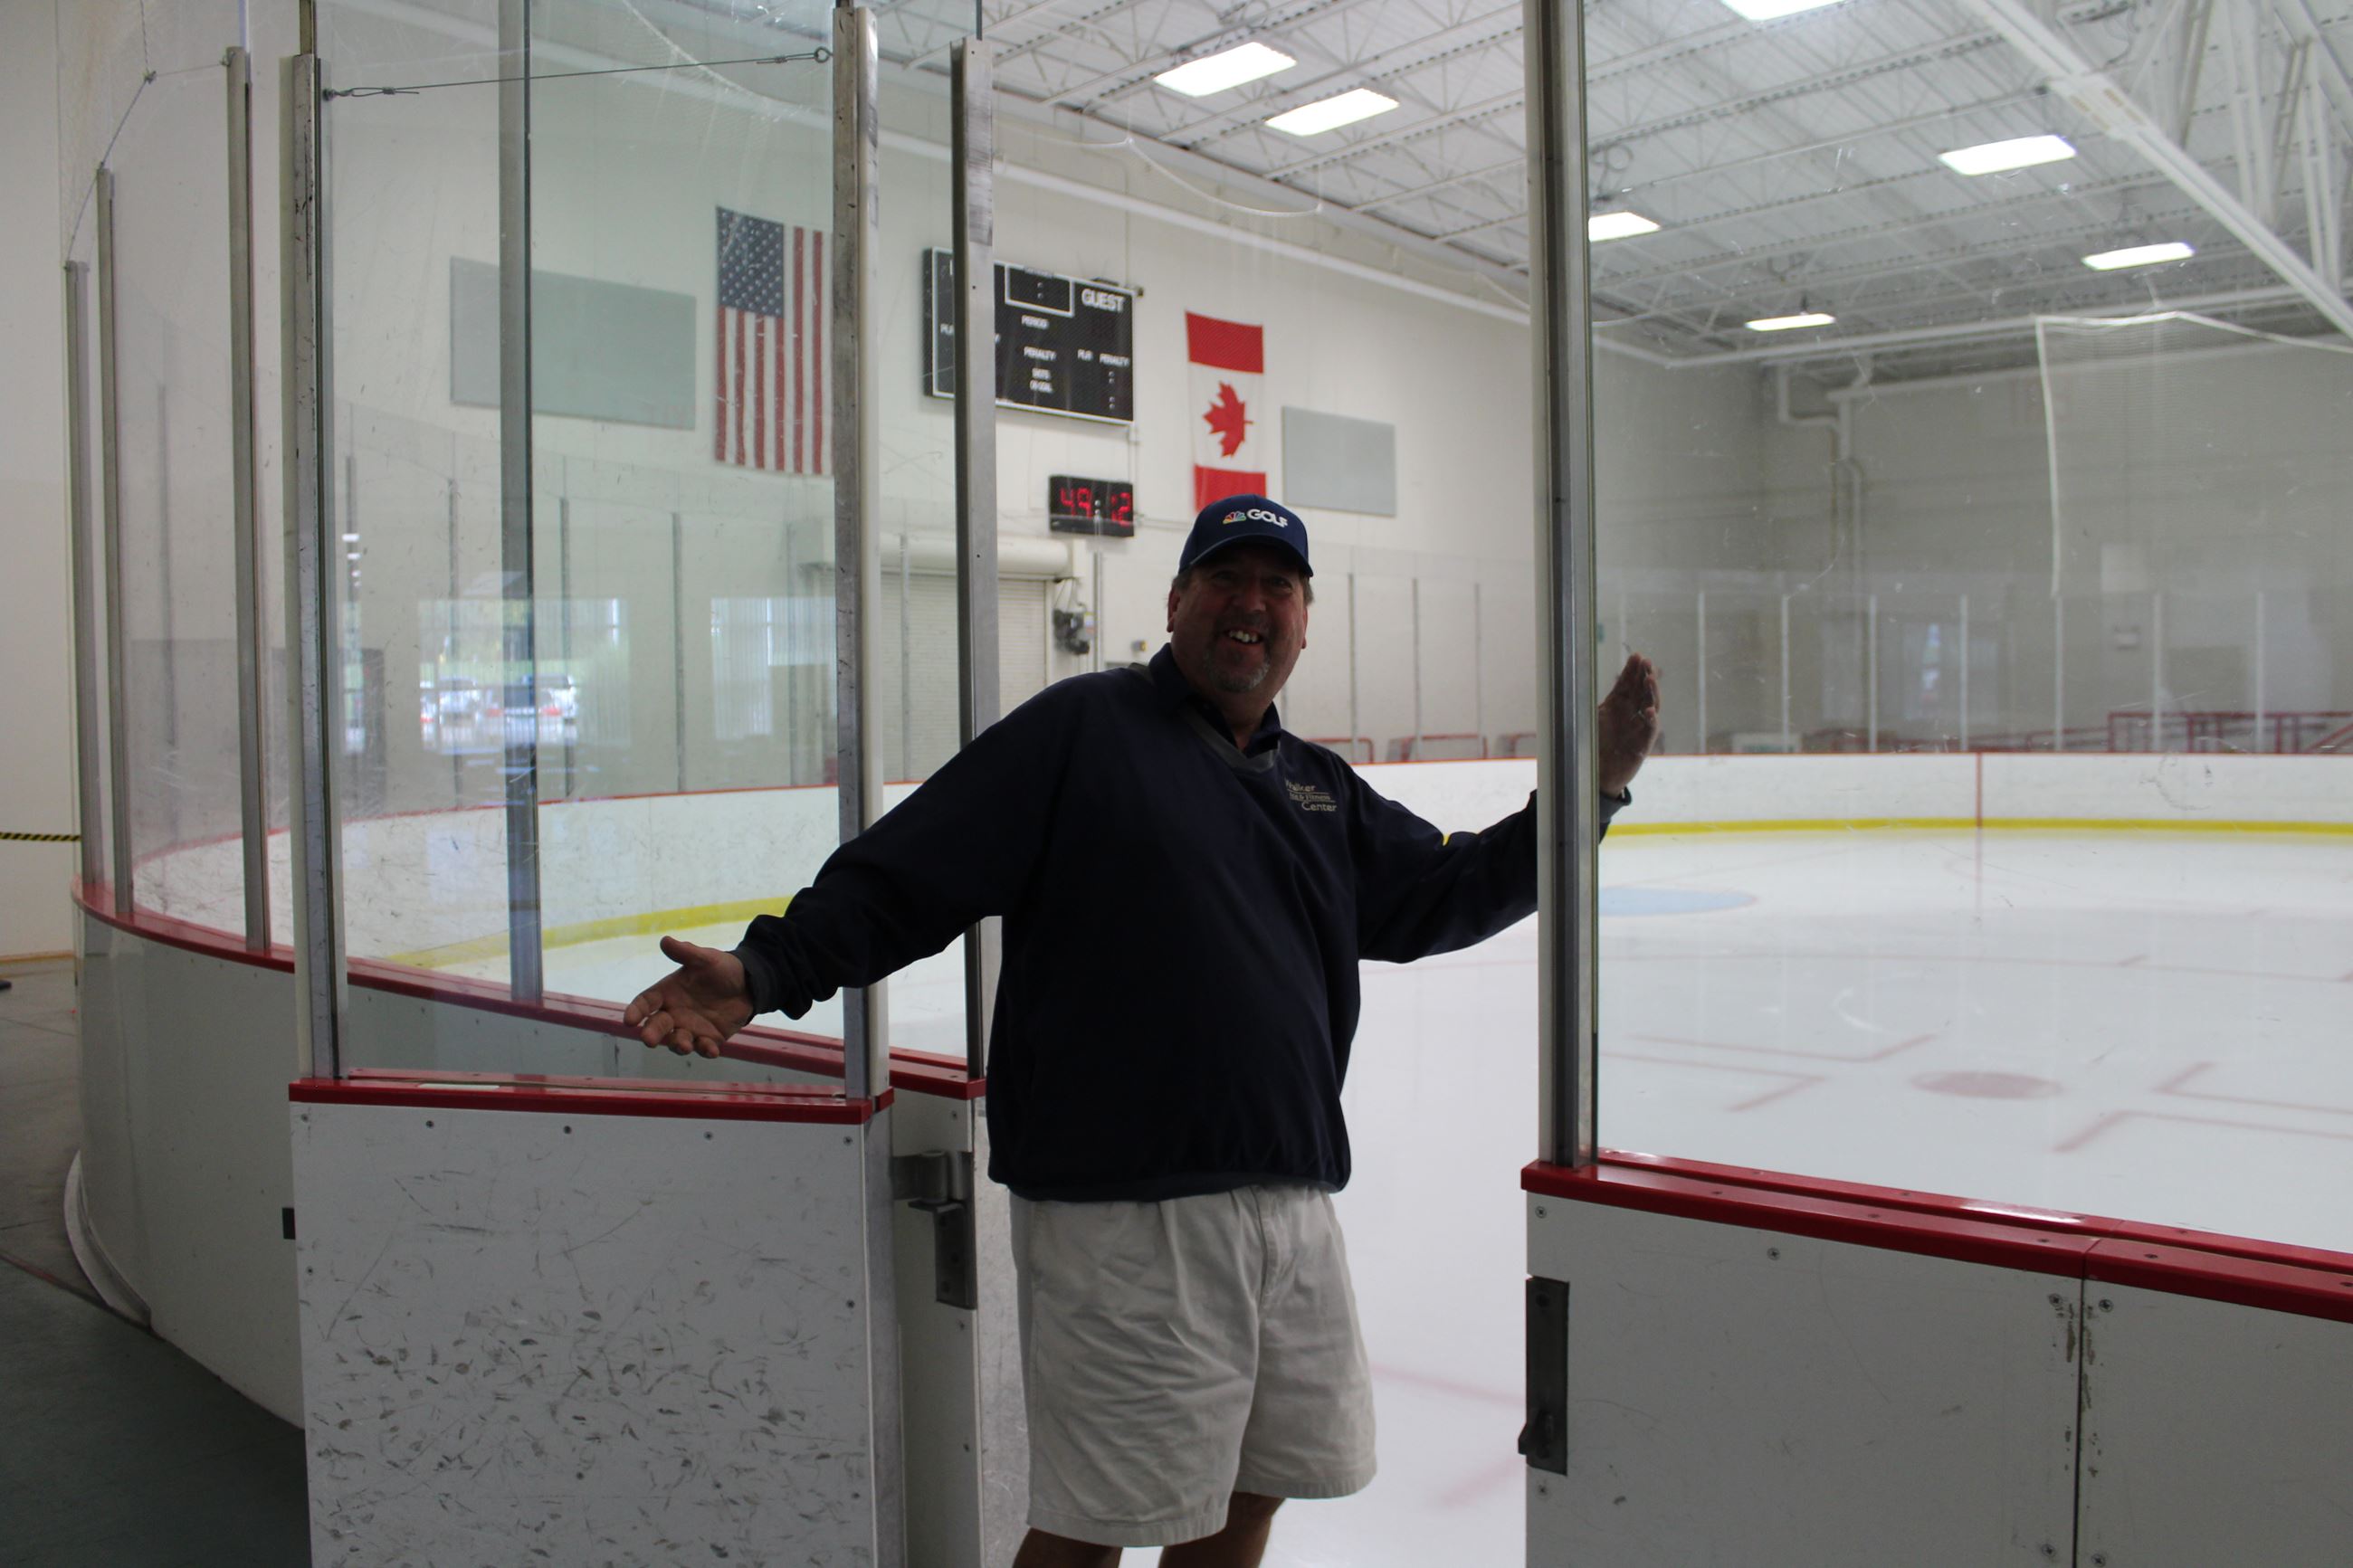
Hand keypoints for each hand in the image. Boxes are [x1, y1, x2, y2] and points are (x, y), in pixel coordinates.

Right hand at [623, 935, 754, 1058]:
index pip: (645, 1003)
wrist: (749, 983)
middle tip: (648, 1040)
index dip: (637, 1011)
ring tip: (684, 1045)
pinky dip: (705, 1050)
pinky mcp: (709, 1039)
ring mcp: (690, 1028)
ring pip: (678, 1041)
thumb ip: (686, 952)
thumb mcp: (705, 958)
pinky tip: (711, 1050)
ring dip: (678, 1045)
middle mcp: (674, 1013)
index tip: (629, 1020)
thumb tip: (665, 940)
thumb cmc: (721, 969)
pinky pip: (704, 1048)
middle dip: (652, 1034)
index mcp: (667, 992)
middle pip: (657, 1026)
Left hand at [1598, 653, 1659, 797]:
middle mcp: (1631, 714)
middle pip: (1641, 691)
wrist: (1596, 774)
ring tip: (1650, 678)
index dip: (1632, 671)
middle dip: (1644, 675)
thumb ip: (1587, 702)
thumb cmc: (1593, 746)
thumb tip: (1574, 678)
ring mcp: (1638, 728)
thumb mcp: (1589, 719)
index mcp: (1617, 705)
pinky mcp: (1642, 744)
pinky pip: (1650, 730)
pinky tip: (1649, 710)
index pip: (1627, 684)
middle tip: (1646, 661)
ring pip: (1650, 706)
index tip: (1636, 656)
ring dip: (1651, 692)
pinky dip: (1651, 720)